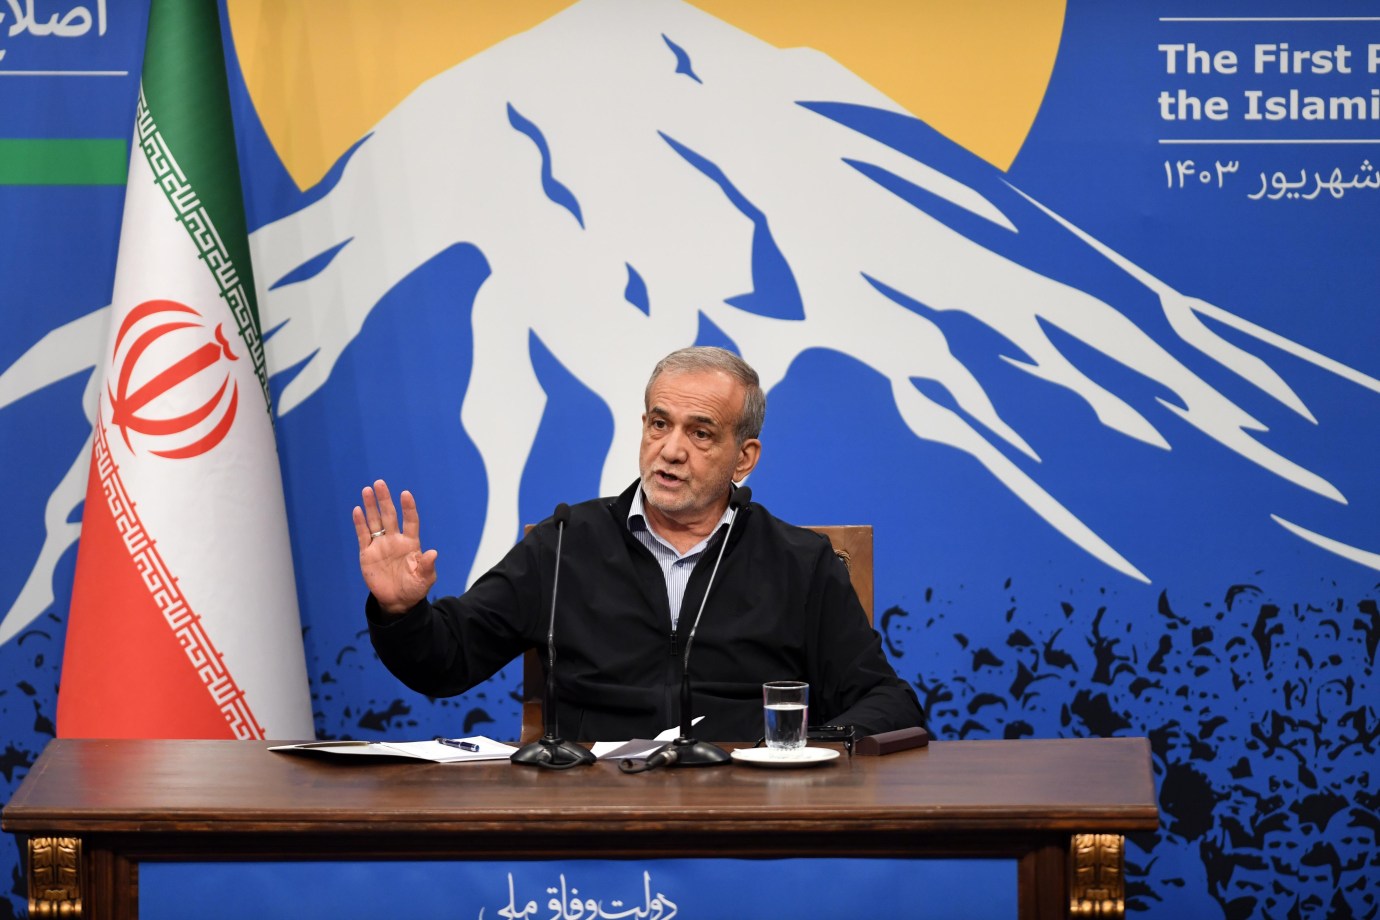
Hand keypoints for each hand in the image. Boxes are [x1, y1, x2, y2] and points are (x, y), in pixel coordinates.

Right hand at [353, 479, 437, 614]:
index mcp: (411, 543)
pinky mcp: (367, 553)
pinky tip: (358, 510)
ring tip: (367, 490)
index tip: (405, 494)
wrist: (397, 601)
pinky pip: (363, 535)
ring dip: (371, 506)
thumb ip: (427, 566)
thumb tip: (433, 553)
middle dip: (384, 499)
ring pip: (375, 522)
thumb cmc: (414, 588)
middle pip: (389, 516)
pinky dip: (360, 523)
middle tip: (380, 483)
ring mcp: (380, 545)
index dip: (408, 508)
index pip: (410, 521)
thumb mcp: (424, 579)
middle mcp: (395, 540)